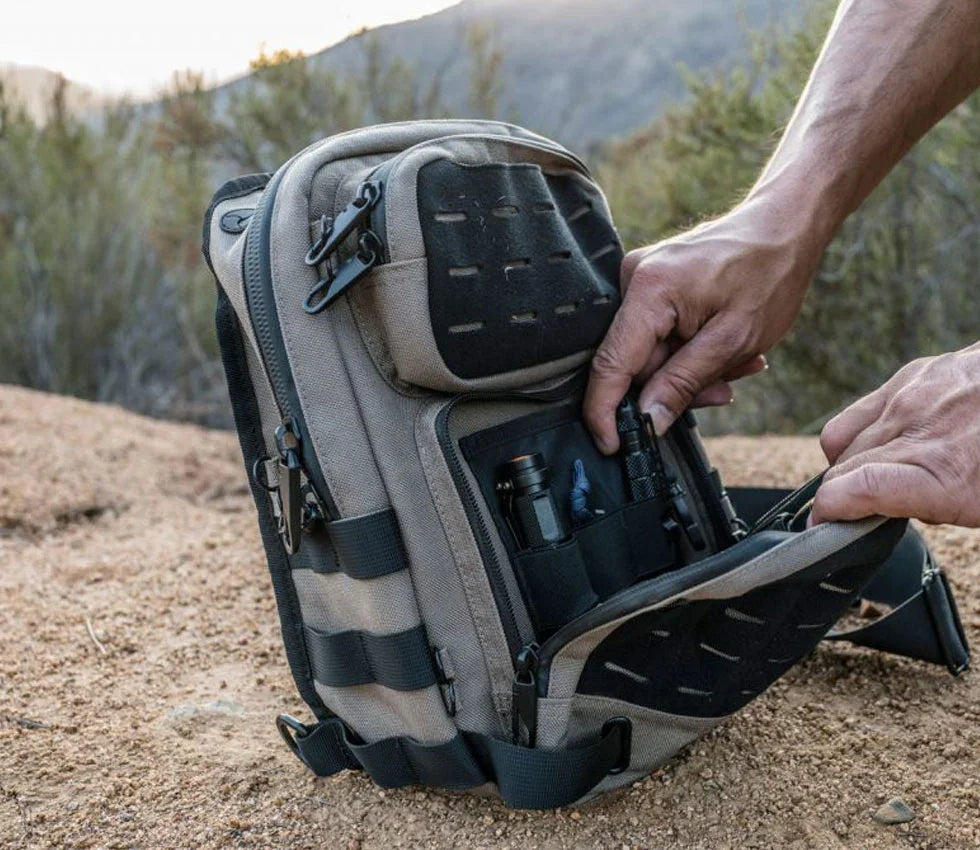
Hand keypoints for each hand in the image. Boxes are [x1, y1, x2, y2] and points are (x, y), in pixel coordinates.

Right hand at [584, 196, 822, 452]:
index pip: (611, 364)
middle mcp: (633, 279)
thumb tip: (647, 420)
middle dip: (676, 385)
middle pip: (635, 362)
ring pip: (651, 353)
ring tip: (739, 360)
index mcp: (649, 290)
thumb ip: (683, 383)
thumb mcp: (733, 341)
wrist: (784, 226)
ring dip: (690, 368)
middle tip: (725, 388)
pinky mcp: (651, 283)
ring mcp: (640, 279)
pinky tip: (724, 345)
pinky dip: (689, 349)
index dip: (605, 411)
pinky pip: (659, 334)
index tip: (612, 445)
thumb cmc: (769, 274)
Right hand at [812, 343, 979, 526]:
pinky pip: (858, 412)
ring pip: (842, 443)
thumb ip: (933, 507)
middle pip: (841, 471)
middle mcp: (917, 433)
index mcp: (940, 475)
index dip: (828, 516)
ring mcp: (910, 399)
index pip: (848, 492)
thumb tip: (889, 508)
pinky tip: (884, 443)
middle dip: (838, 498)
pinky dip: (860, 434)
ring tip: (870, 477)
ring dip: (846, 466)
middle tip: (852, 514)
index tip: (825, 529)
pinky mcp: (912, 375)